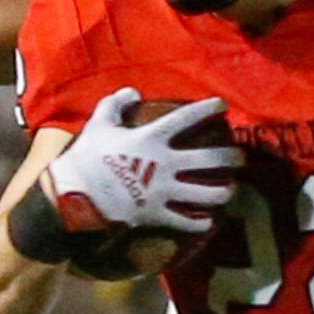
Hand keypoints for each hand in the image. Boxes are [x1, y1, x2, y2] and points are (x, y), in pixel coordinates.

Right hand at [43, 91, 240, 235]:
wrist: (73, 195)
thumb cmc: (85, 157)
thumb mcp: (98, 123)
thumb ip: (116, 104)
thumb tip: (132, 92)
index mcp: (151, 138)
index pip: (187, 118)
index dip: (208, 108)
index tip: (223, 106)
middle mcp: (164, 163)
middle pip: (209, 158)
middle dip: (231, 156)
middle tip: (241, 156)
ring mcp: (163, 191)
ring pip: (206, 193)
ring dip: (224, 191)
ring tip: (231, 189)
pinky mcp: (157, 214)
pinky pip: (187, 221)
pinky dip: (201, 222)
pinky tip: (209, 220)